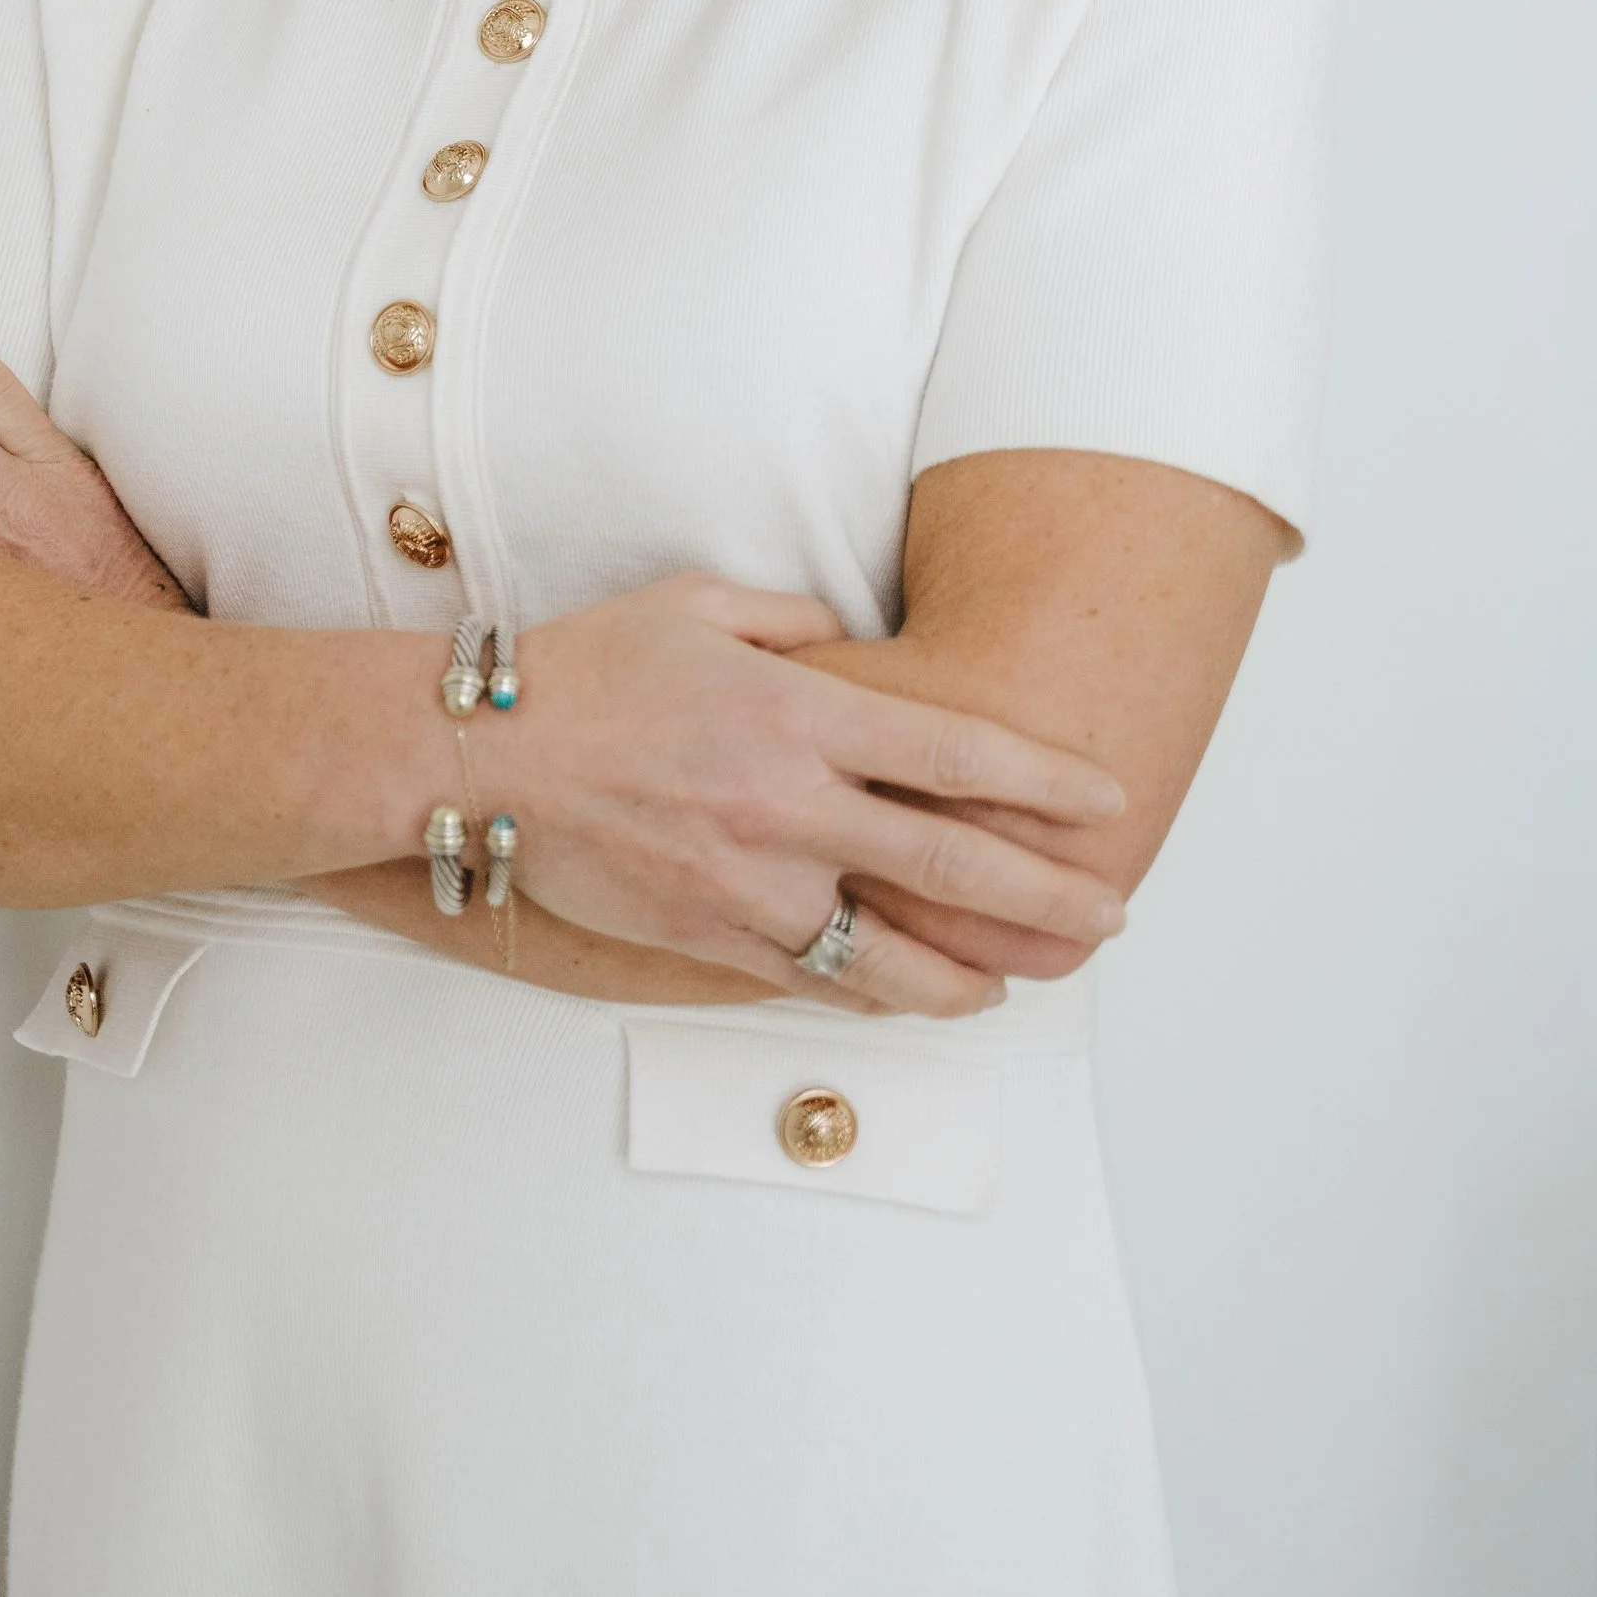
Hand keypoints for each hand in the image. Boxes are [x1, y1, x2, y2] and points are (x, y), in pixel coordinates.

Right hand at [479, 574, 1129, 1018]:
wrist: (486, 754)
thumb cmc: (586, 666)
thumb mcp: (695, 603)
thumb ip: (792, 621)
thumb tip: (849, 642)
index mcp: (794, 712)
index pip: (952, 753)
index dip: (1042, 780)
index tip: (1106, 799)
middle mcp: (787, 803)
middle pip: (949, 860)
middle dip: (1046, 892)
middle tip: (1111, 912)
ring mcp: (750, 881)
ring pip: (889, 953)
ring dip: (970, 972)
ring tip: (1019, 982)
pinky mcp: (709, 936)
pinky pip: (813, 980)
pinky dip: (874, 993)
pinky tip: (911, 994)